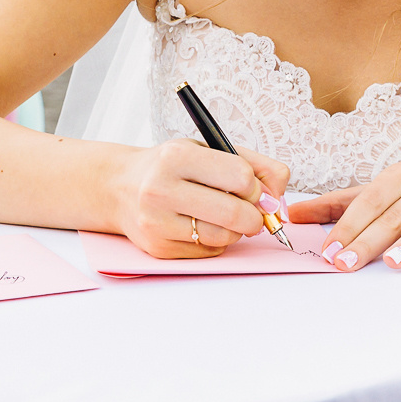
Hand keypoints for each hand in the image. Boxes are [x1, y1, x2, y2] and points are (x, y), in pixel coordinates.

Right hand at [117, 140, 291, 258]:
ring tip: (227, 216)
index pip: (241, 177)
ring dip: (237, 231)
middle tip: (254, 213)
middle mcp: (161, 189)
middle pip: (235, 213)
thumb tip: (280, 194)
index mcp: (177, 156)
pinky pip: (208, 252)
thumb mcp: (209, 150)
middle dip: (255, 216)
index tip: (256, 190)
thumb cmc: (174, 166)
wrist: (120, 187)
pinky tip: (204, 226)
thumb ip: (254, 164)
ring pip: (223, 237)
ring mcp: (156, 221)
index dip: (258, 187)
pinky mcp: (157, 247)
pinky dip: (218, 242)